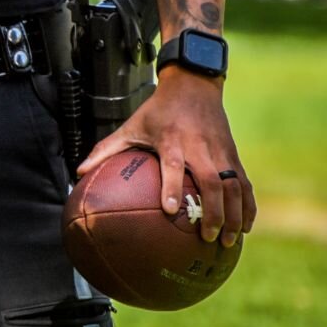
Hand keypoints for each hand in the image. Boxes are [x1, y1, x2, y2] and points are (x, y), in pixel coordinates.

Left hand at [76, 67, 254, 247]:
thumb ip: (106, 149)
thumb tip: (78, 172)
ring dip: (234, 214)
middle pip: (211, 182)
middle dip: (212, 212)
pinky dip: (248, 205)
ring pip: (234, 186)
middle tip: (206, 237)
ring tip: (228, 241)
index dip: (172, 187)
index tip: (170, 211)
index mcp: (171, 140)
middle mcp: (199, 147)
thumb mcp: (131, 125)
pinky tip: (246, 226)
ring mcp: (220, 152)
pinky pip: (245, 183)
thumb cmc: (158, 110)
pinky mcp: (234, 154)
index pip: (173, 165)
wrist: (193, 85)